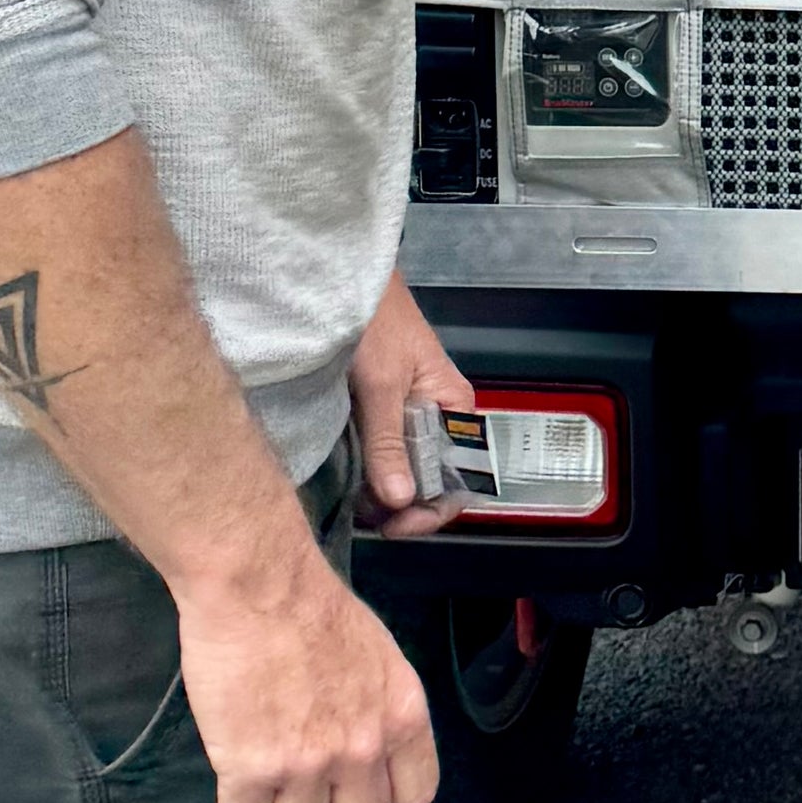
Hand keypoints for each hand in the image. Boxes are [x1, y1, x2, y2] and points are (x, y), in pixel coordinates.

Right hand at [174, 516, 439, 802]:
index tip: (357, 785)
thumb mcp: (379, 657)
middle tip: (305, 783)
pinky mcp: (251, 768)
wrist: (259, 585)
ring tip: (263, 768)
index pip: (414, 796)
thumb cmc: (312, 607)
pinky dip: (237, 798)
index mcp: (402, 717)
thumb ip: (381, 711)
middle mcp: (363, 749)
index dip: (381, 796)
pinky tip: (233, 761)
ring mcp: (308, 764)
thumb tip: (370, 750)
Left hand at [349, 273, 474, 534]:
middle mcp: (437, 415)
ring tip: (352, 503)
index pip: (460, 477)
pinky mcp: (381, 410)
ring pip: (405, 469)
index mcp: (454, 406)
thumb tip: (399, 501)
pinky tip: (348, 481)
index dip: (432, 509)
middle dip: (403, 505)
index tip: (395, 525)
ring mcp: (408, 414)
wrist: (341, 277)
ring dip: (382, 492)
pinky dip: (368, 472)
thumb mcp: (380, 382)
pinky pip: (383, 452)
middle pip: (432, 478)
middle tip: (364, 516)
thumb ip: (387, 442)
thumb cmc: (373, 320)